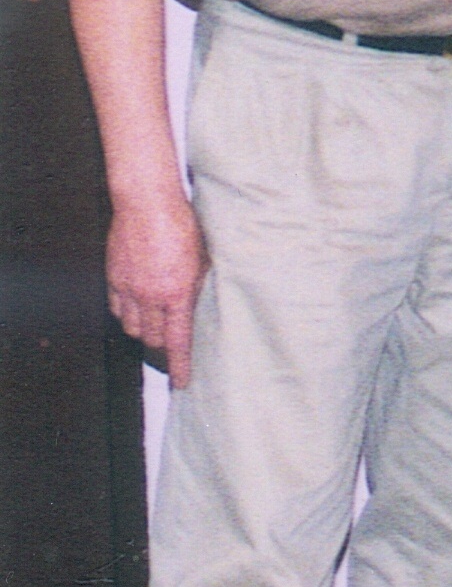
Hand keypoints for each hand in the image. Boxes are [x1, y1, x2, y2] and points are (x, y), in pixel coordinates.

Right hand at [106, 191, 209, 388]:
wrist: (147, 203)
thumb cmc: (181, 225)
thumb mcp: (203, 258)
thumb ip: (200, 285)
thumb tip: (200, 304)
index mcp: (177, 293)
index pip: (178, 341)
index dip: (180, 365)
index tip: (182, 382)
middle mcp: (151, 296)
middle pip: (152, 338)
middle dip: (161, 344)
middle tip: (169, 342)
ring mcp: (129, 288)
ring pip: (132, 327)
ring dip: (144, 329)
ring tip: (154, 321)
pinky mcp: (113, 277)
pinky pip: (117, 309)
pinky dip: (126, 313)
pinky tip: (136, 305)